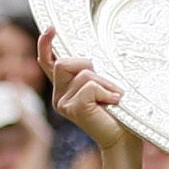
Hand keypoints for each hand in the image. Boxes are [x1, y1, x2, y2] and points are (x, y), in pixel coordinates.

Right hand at [42, 28, 132, 156]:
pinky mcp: (73, 108)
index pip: (48, 62)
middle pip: (66, 61)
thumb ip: (90, 72)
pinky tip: (112, 103)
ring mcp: (63, 103)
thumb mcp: (102, 86)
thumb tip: (89, 56)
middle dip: (92, 69)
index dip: (45, 44)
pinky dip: (106, 91)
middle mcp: (59, 96)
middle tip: (108, 88)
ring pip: (83, 72)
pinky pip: (90, 85)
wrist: (123, 139)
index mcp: (64, 89)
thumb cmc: (117, 113)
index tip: (52, 29)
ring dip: (104, 82)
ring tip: (112, 98)